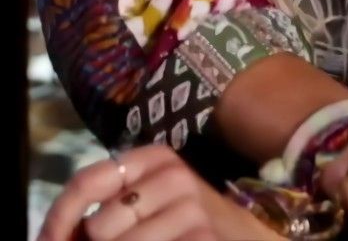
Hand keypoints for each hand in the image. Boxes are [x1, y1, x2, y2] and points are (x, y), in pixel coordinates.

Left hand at [37, 144, 277, 240]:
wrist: (252, 239)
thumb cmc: (185, 226)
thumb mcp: (148, 206)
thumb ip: (103, 215)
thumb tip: (51, 239)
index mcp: (154, 158)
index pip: (87, 181)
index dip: (58, 218)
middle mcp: (173, 175)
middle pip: (99, 226)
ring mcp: (191, 210)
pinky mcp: (202, 239)